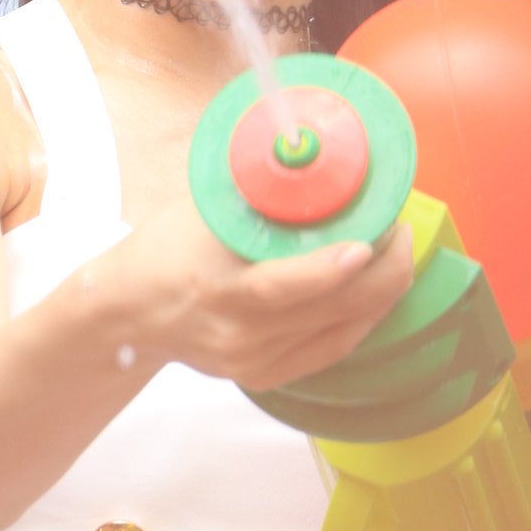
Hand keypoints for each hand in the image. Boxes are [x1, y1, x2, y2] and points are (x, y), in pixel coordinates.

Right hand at [112, 192, 413, 391]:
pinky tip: (375, 293)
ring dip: (381, 293)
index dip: (330, 268)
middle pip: (329, 311)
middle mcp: (238, 336)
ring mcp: (253, 362)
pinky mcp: (264, 377)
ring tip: (396, 254)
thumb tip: (314, 154)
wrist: (129, 312)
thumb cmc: (165, 247)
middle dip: (382, 271)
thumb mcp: (203, 209)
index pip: (281, 287)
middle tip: (401, 232)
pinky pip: (331, 349)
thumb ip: (259, 191)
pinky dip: (360, 319)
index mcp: (216, 290)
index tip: (368, 242)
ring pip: (341, 332)